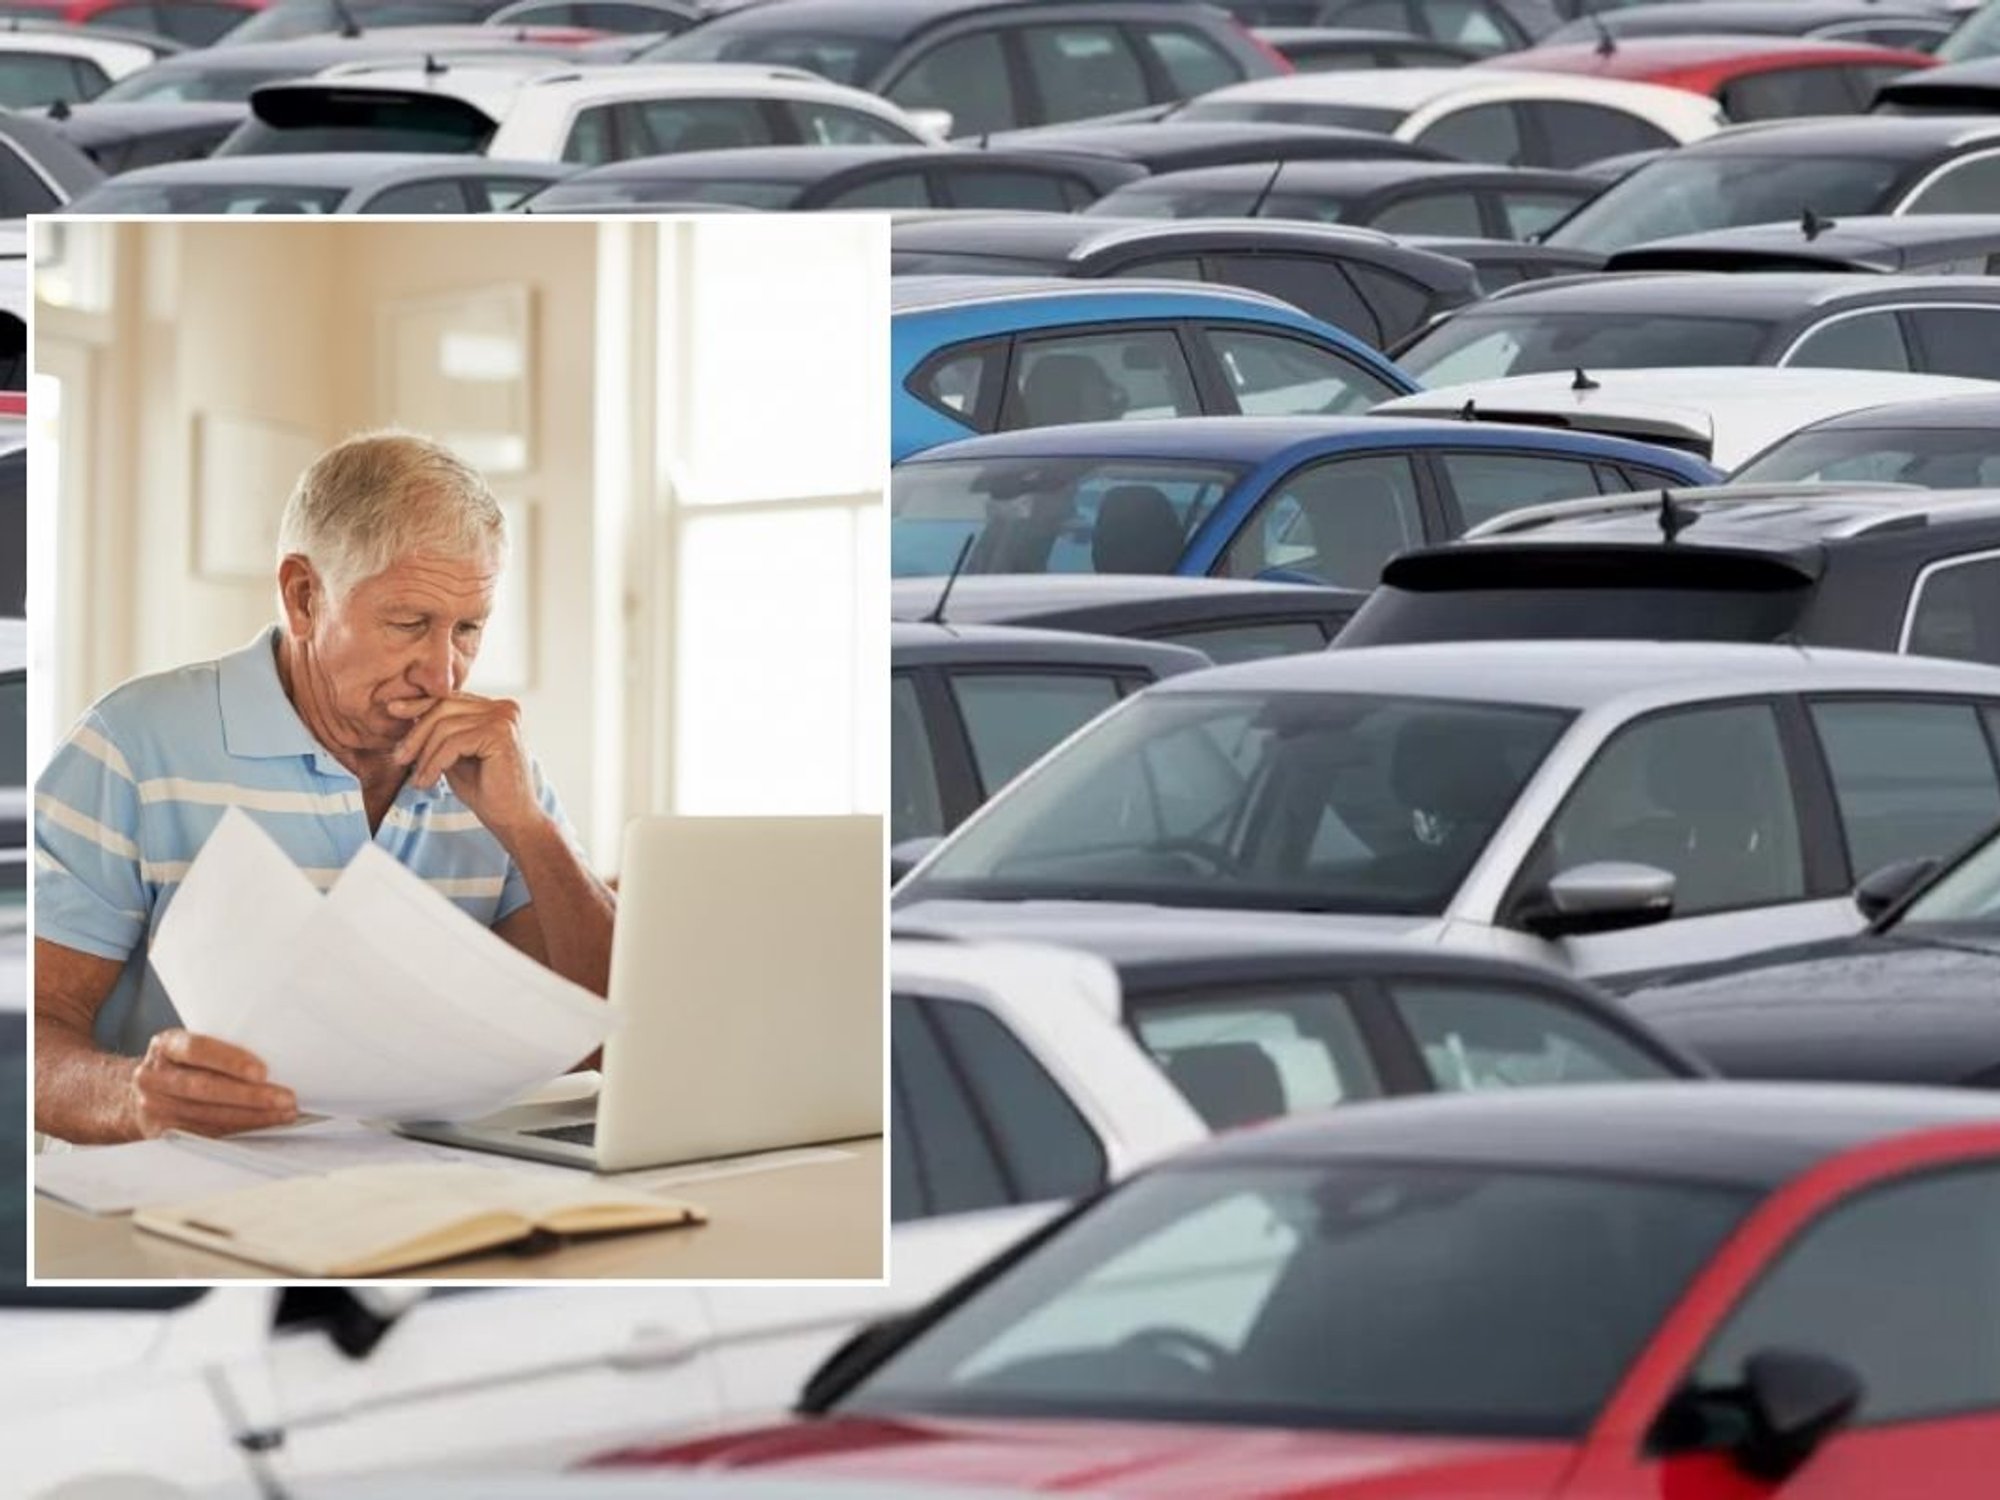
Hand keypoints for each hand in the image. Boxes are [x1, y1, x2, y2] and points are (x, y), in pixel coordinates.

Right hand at [128, 1030, 297, 1138]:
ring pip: (208, 1115)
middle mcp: (154, 1077)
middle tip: (286, 1098)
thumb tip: (276, 1051)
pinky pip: (206, 1133)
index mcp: (165, 1046)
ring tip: (284, 1113)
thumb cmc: (180, 1064)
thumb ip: (218, 1046)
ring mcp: (155, 1107)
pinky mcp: (163, 1133)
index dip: (230, 1061)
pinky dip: (239, 1129)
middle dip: (250, 1096)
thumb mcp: (188, 1045)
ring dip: (252, 1117)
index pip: (197, 1049)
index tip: (262, 1071)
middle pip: (205, 1088)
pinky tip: (263, 1125)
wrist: (137, 1093)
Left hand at [387, 691, 542, 842]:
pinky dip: (435, 764)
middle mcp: (503, 707)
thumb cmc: (485, 789)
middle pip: (444, 707)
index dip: (419, 704)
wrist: (512, 819)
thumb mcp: (455, 754)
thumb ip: (440, 732)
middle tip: (399, 758)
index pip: (450, 697)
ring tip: (417, 779)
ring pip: (445, 726)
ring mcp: (504, 719)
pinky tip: (427, 782)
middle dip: (417, 734)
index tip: (392, 711)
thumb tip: (406, 711)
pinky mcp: (500, 734)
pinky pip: (453, 743)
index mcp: (495, 708)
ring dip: (424, 754)